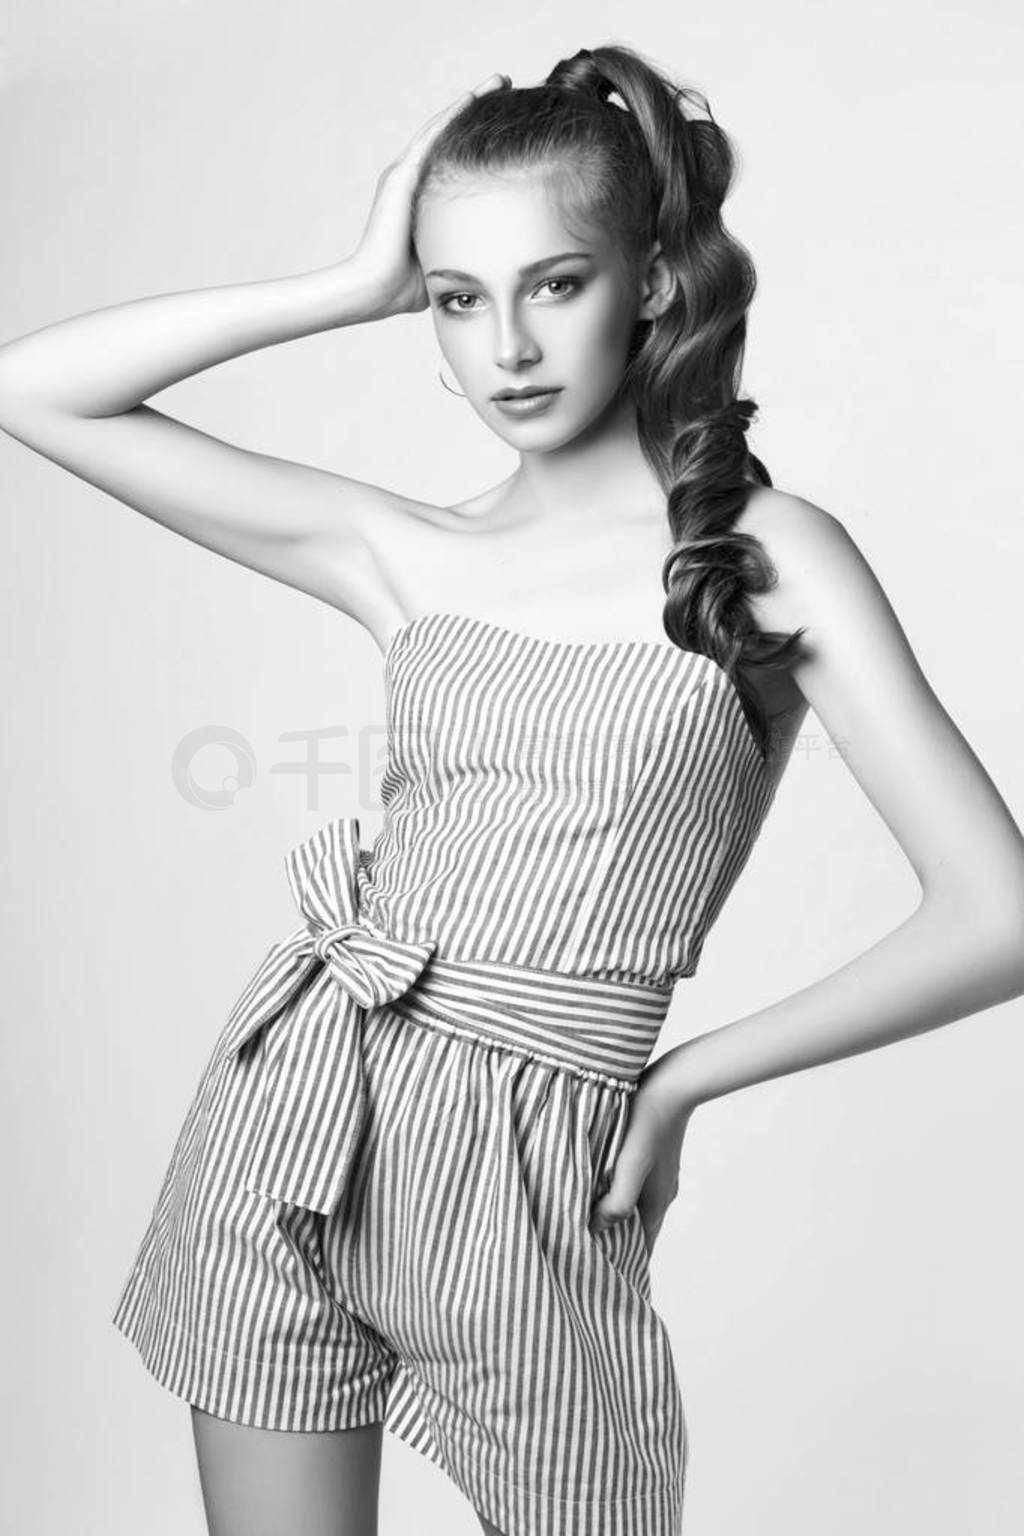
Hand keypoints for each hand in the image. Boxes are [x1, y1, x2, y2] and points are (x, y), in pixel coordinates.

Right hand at [348, 72, 509, 319]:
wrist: (375, 290)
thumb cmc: (406, 285)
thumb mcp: (446, 255)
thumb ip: (464, 245)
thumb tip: (498, 253)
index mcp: (419, 195)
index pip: (454, 156)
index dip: (477, 134)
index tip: (506, 119)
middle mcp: (409, 177)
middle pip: (449, 133)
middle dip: (478, 108)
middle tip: (505, 84)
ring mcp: (403, 174)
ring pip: (441, 127)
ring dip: (469, 101)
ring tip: (498, 81)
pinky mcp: (401, 178)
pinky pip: (431, 138)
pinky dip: (452, 116)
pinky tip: (472, 98)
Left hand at [588, 1048, 695, 1257]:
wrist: (672, 1084)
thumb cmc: (649, 1124)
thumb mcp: (631, 1166)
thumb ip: (618, 1201)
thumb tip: (596, 1228)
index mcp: (657, 1202)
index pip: (641, 1247)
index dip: (623, 1262)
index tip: (599, 1272)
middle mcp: (658, 1192)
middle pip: (634, 1228)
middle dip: (612, 1239)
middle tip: (580, 1247)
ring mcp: (655, 1174)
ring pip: (629, 1204)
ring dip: (609, 1213)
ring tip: (579, 1216)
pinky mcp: (647, 1155)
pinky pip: (628, 1183)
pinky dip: (611, 1191)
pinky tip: (592, 1182)